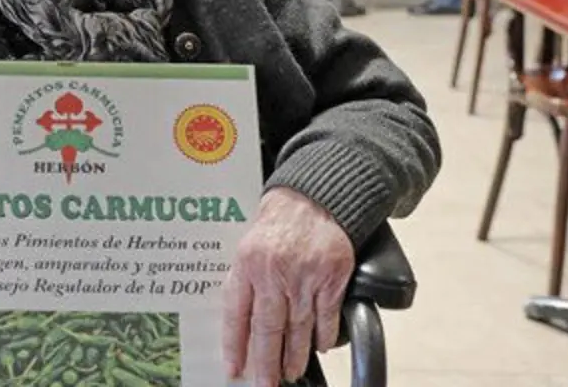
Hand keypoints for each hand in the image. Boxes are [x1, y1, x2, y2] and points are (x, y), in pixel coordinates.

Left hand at [222, 187, 354, 385]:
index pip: (236, 314)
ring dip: (294, 357)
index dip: (235, 345)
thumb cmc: (277, 223)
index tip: (234, 369)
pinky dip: (323, 337)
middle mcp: (274, 272)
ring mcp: (305, 277)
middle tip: (264, 385)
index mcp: (247, 264)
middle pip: (268, 329)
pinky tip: (318, 348)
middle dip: (266, 363)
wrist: (313, 199)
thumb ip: (243, 281)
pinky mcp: (332, 277)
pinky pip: (326, 317)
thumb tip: (238, 324)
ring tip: (289, 374)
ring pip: (298, 329)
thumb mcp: (247, 246)